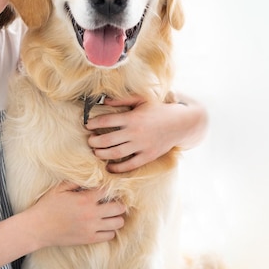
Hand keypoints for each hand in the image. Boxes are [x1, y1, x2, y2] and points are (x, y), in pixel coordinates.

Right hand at [27, 182, 125, 247]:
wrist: (38, 228)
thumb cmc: (47, 206)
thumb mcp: (59, 188)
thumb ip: (75, 181)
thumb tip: (89, 177)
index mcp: (84, 199)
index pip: (108, 190)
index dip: (111, 187)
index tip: (109, 187)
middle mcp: (92, 213)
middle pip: (119, 207)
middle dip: (119, 203)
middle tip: (114, 201)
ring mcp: (92, 228)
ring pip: (118, 223)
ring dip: (117, 217)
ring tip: (110, 214)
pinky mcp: (89, 239)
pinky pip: (110, 235)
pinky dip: (110, 230)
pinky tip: (103, 225)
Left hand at [85, 94, 206, 172]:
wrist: (181, 123)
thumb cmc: (158, 109)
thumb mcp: (141, 100)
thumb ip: (122, 100)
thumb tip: (103, 100)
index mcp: (132, 117)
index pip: (105, 121)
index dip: (93, 124)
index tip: (87, 125)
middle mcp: (135, 132)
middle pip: (107, 140)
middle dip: (94, 141)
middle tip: (90, 141)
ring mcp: (142, 146)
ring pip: (115, 154)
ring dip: (102, 154)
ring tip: (96, 152)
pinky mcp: (148, 156)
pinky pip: (130, 165)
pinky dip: (117, 169)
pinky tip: (109, 168)